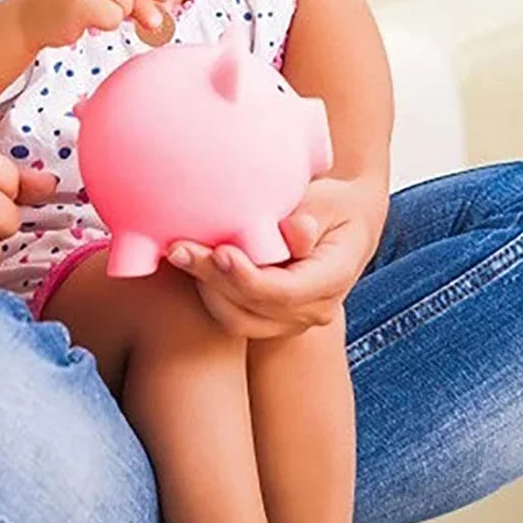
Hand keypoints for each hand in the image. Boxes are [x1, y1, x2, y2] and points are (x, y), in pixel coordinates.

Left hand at [166, 175, 387, 335]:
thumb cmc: (332, 207)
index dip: (248, 276)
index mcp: (333, 280)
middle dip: (213, 280)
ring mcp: (290, 320)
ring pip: (237, 318)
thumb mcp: (327, 202)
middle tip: (180, 249)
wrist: (343, 225)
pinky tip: (189, 263)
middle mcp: (313, 310)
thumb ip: (309, 217)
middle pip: (253, 307)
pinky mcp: (269, 318)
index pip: (285, 292)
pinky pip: (232, 315)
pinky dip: (208, 292)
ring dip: (204, 288)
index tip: (220, 251)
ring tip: (179, 254)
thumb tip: (295, 229)